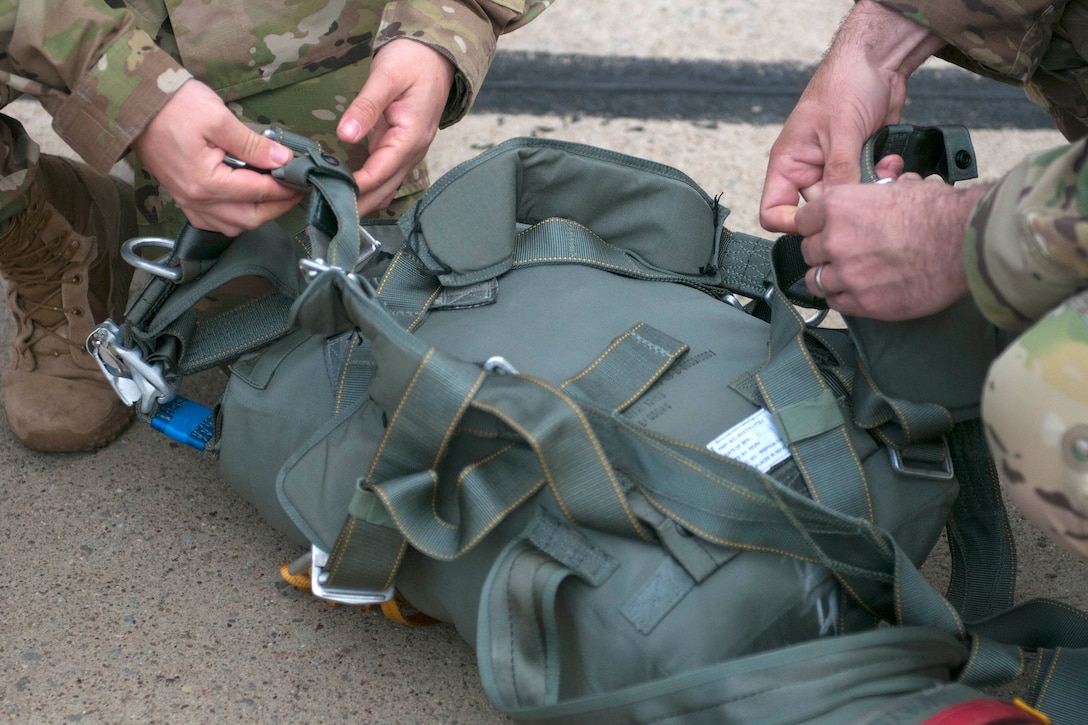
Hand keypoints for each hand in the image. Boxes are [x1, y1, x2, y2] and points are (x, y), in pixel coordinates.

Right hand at [131, 80, 301, 235]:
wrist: (132, 103)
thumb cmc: (173, 106)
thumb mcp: (219, 118)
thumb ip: (253, 144)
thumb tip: (283, 159)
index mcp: (207, 183)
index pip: (259, 193)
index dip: (285, 188)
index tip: (302, 180)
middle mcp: (197, 200)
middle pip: (249, 219)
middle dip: (277, 208)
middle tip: (295, 191)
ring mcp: (187, 202)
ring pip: (232, 226)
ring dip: (258, 216)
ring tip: (275, 197)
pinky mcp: (182, 198)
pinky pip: (213, 222)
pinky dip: (234, 219)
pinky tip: (245, 205)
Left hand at [336, 39, 454, 214]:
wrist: (436, 54)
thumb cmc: (412, 60)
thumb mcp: (386, 77)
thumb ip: (366, 107)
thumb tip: (345, 135)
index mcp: (411, 138)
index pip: (380, 173)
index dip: (355, 188)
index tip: (327, 195)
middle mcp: (413, 152)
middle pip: (384, 190)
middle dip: (357, 204)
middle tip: (324, 214)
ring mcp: (409, 153)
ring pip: (386, 188)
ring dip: (363, 201)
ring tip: (332, 209)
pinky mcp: (401, 149)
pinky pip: (386, 178)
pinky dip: (369, 189)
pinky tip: (349, 193)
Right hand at [759, 0, 942, 232]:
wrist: (877, 62)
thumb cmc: (845, 83)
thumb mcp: (841, 131)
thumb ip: (840, 173)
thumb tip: (838, 211)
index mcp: (788, 164)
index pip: (773, 211)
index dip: (792, 223)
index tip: (819, 223)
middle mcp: (808, 170)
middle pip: (819, 211)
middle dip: (845, 203)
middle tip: (867, 187)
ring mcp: (834, 168)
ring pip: (847, 201)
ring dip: (869, 189)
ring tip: (885, 168)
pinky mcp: (858, 164)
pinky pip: (868, 186)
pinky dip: (883, 178)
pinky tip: (892, 161)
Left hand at [795, 175, 991, 319]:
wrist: (965, 241)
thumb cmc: (939, 211)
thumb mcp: (900, 187)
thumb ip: (875, 195)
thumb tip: (882, 188)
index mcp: (838, 206)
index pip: (802, 220)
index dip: (815, 226)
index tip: (824, 231)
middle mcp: (834, 240)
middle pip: (808, 251)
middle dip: (822, 252)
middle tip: (843, 253)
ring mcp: (846, 274)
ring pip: (816, 280)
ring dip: (829, 278)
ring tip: (849, 275)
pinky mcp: (863, 302)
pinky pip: (836, 303)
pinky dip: (843, 298)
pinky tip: (859, 291)